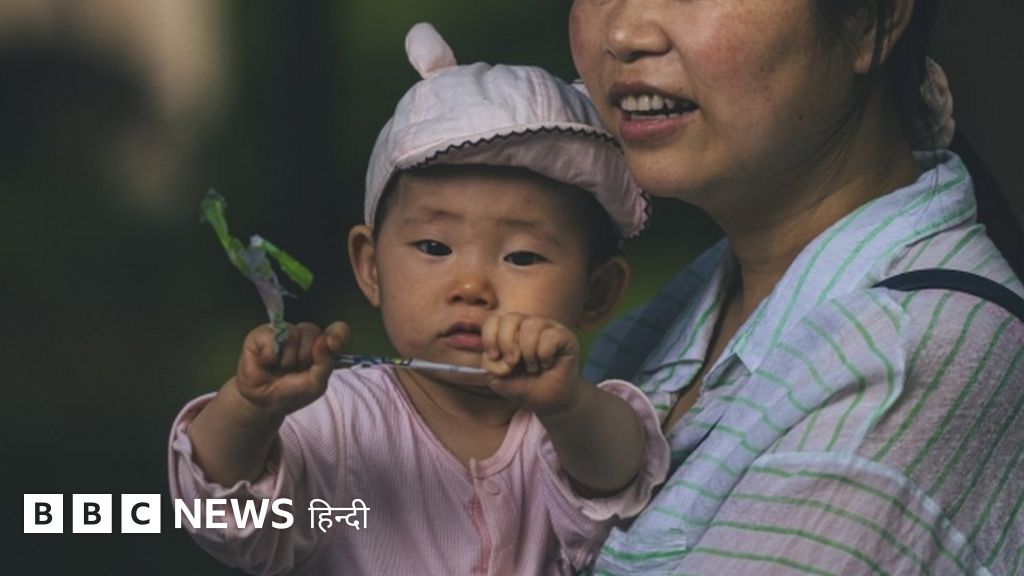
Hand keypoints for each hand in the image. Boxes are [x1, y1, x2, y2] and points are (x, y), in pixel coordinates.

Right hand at [231, 321, 349, 421]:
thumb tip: (325, 340)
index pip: (338, 330)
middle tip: (294, 371)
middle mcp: (304, 336)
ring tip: (279, 369)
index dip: (337, 333)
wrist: (263, 403)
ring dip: (287, 359)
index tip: (332, 345)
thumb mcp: (316, 384)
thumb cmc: (291, 393)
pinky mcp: (261, 334)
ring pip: (293, 333)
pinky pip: (272, 335)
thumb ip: (325, 363)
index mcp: (322, 346)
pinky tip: (266, 364)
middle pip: (313, 331)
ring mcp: (283, 332)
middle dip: (305, 356)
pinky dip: (270, 355)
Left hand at [480, 313, 583, 413]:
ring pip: (531, 326)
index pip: (493, 319)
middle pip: (511, 318)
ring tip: (532, 367)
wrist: (549, 401)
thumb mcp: (498, 379)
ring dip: (528, 353)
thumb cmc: (524, 386)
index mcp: (510, 330)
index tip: (495, 357)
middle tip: (512, 363)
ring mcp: (548, 328)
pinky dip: (544, 355)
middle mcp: (528, 324)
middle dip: (507, 343)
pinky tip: (546, 364)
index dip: (490, 337)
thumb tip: (495, 353)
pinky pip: (550, 337)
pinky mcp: (565, 336)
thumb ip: (488, 364)